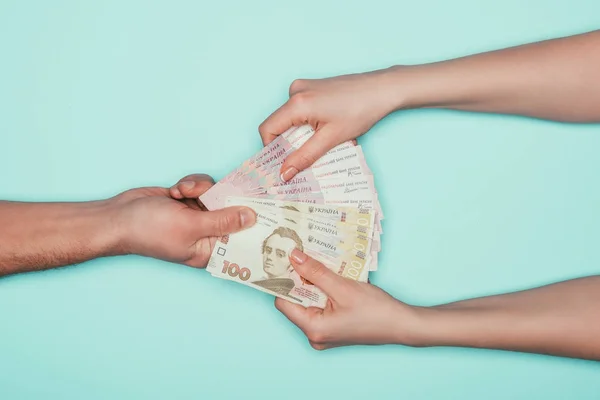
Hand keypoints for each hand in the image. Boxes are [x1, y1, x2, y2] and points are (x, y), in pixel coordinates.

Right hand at [111, 173, 255, 267]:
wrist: (118, 215)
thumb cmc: (149, 230)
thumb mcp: (190, 226)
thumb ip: (223, 221)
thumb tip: (252, 218)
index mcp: (210, 250)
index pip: (240, 240)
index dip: (253, 225)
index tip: (268, 208)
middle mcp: (207, 234)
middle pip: (232, 212)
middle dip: (223, 198)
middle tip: (224, 187)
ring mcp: (198, 216)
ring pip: (218, 194)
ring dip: (201, 189)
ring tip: (183, 193)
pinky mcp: (189, 201)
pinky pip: (203, 187)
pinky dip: (191, 185)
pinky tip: (176, 190)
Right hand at [259, 67, 402, 180]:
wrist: (383, 89)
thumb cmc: (361, 110)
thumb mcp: (330, 139)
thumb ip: (304, 157)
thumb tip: (284, 174)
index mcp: (297, 102)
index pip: (267, 129)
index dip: (272, 149)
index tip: (283, 164)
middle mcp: (296, 91)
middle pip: (278, 124)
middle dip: (289, 144)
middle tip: (304, 159)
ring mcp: (304, 87)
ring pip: (290, 119)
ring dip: (300, 135)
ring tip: (322, 143)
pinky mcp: (312, 87)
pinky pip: (300, 111)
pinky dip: (307, 124)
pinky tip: (326, 130)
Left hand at [275, 249, 422, 349]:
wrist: (402, 325)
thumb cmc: (375, 310)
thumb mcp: (343, 287)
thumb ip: (315, 272)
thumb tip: (293, 257)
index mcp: (313, 329)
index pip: (283, 302)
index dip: (284, 281)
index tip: (289, 261)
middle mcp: (314, 335)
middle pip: (296, 302)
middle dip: (300, 280)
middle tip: (304, 258)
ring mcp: (324, 334)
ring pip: (309, 303)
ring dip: (313, 284)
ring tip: (319, 265)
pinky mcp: (333, 329)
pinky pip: (320, 307)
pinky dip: (323, 292)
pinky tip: (331, 278)